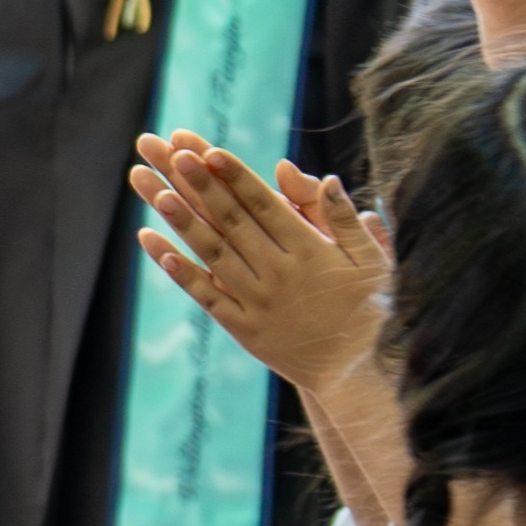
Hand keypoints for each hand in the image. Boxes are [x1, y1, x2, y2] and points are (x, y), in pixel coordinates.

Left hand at [132, 135, 386, 404]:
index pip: (265, 205)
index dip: (235, 176)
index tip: (207, 151)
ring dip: (182, 222)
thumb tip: (327, 179)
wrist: (358, 374)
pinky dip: (179, 270)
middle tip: (172, 154)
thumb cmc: (372, 310)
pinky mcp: (243, 328)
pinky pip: (206, 295)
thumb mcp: (371, 262)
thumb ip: (344, 221)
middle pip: (232, 221)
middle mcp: (278, 273)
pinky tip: (154, 245)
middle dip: (201, 186)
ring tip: (155, 191)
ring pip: (212, 254)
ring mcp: (257, 301)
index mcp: (310, 251)